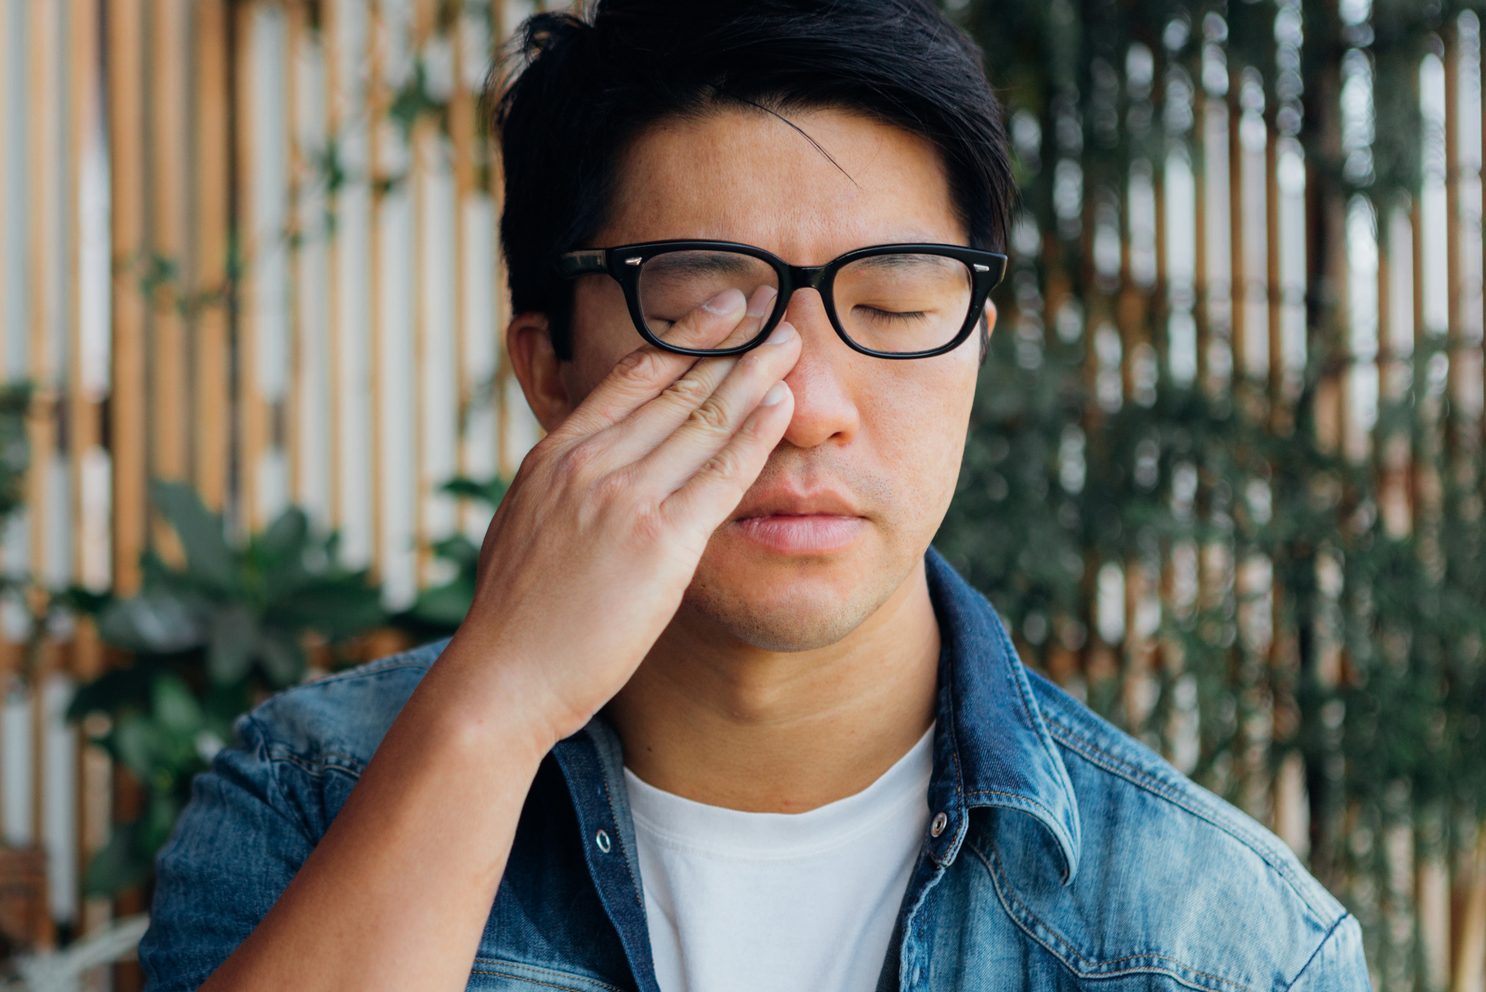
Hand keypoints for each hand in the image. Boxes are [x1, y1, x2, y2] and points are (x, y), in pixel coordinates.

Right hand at [450, 285, 799, 747]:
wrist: (504, 676)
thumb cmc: (515, 615)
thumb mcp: (526, 523)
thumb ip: (564, 485)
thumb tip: (591, 466)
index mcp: (555, 455)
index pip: (630, 377)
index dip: (681, 337)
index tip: (719, 311)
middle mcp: (591, 464)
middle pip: (675, 386)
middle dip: (730, 341)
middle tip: (771, 304)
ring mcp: (625, 499)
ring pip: (703, 419)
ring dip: (753, 374)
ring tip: (789, 340)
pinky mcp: (660, 543)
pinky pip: (722, 474)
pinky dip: (756, 432)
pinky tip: (781, 405)